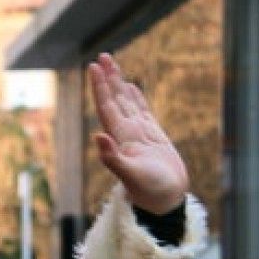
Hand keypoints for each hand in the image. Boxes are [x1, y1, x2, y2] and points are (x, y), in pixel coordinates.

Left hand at [88, 53, 187, 212]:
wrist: (165, 201)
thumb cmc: (149, 192)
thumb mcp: (130, 176)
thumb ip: (113, 158)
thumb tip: (98, 136)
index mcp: (119, 139)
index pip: (106, 107)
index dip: (100, 87)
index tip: (93, 67)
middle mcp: (126, 133)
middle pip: (114, 100)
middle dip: (108, 78)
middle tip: (103, 56)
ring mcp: (139, 134)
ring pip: (127, 102)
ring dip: (119, 84)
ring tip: (112, 64)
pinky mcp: (153, 137)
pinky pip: (142, 112)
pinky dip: (135, 99)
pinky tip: (130, 88)